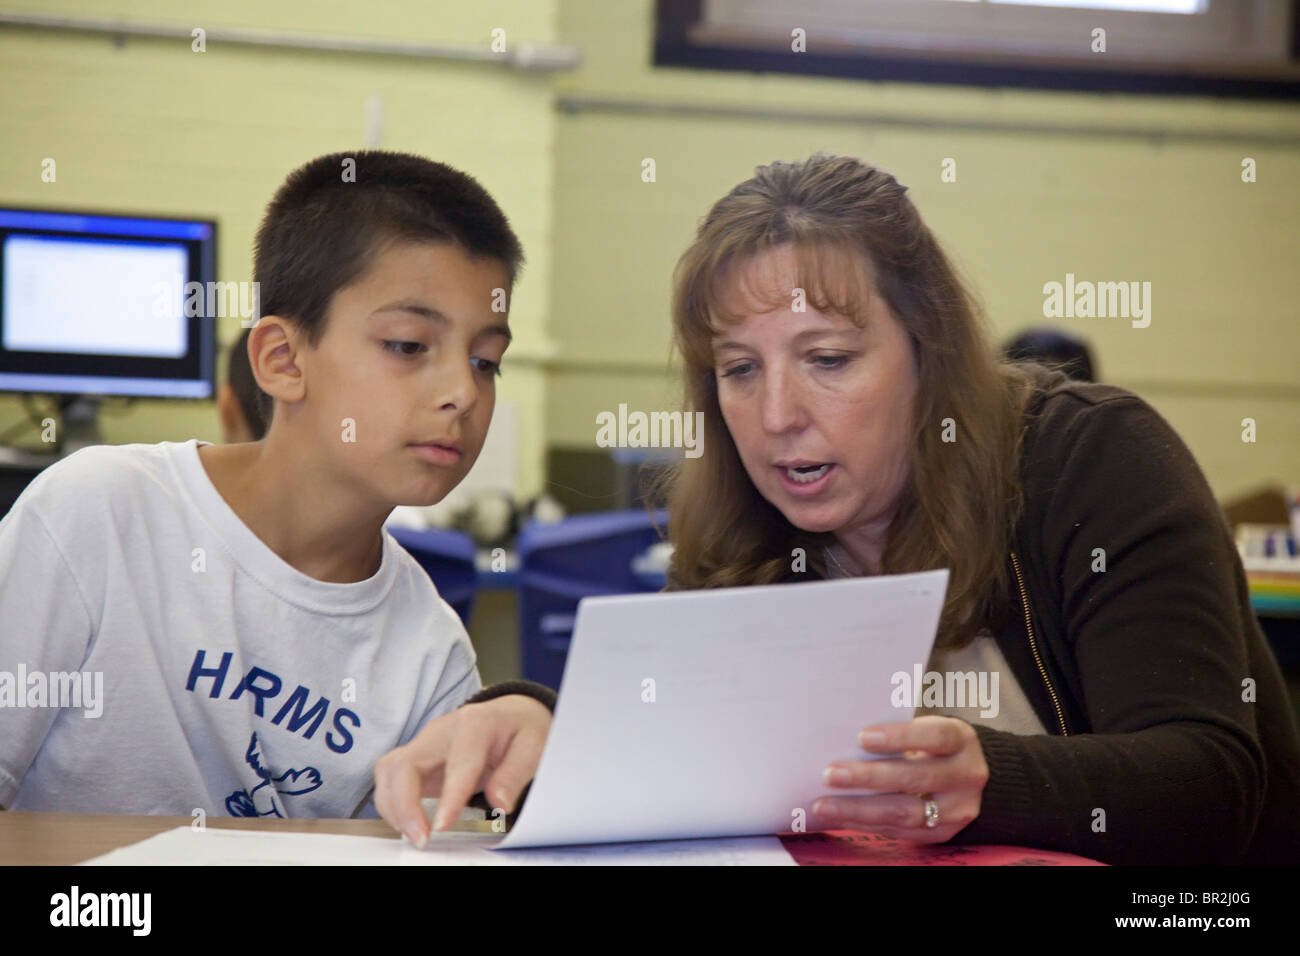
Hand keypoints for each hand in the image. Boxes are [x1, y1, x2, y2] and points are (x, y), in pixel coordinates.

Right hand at [373, 694, 551, 846]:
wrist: (511, 715)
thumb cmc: (521, 730)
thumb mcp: (534, 747)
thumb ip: (515, 774)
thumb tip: (499, 802)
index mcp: (476, 723)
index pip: (458, 762)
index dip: (448, 797)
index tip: (441, 827)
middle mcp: (442, 730)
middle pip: (405, 763)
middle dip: (404, 805)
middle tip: (421, 839)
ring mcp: (425, 743)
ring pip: (389, 770)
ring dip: (394, 807)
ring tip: (415, 835)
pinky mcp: (416, 757)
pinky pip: (391, 779)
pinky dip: (394, 804)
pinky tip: (410, 824)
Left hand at [810, 716, 988, 842]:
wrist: (962, 773)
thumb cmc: (930, 743)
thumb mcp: (925, 728)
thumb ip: (895, 732)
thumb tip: (842, 742)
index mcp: (961, 740)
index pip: (934, 737)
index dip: (899, 737)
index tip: (862, 737)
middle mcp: (966, 776)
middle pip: (915, 778)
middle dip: (868, 777)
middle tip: (830, 774)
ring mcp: (957, 809)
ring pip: (905, 812)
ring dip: (859, 809)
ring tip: (824, 805)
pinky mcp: (943, 832)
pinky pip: (900, 831)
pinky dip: (865, 824)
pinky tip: (839, 817)